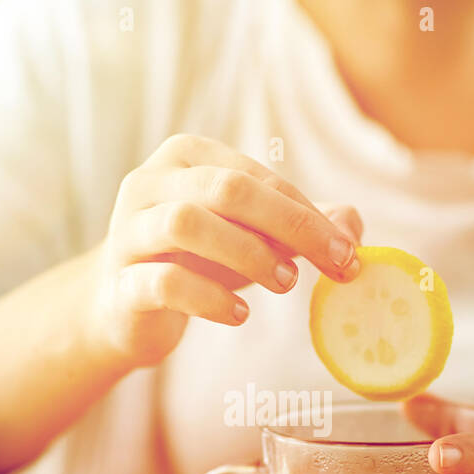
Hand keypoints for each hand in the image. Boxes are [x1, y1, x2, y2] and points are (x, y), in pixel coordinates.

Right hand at [88, 133, 361, 367]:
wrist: (123, 308)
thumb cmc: (194, 263)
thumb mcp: (251, 240)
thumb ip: (299, 229)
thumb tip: (353, 223)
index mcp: (187, 157)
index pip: (256, 177)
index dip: (307, 213)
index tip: (347, 251)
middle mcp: (149, 183)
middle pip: (225, 189)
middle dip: (288, 225)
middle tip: (330, 263)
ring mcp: (128, 231)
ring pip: (186, 222)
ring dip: (248, 254)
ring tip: (286, 285)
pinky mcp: (120, 282)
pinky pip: (164, 281)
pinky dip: (210, 298)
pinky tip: (240, 316)